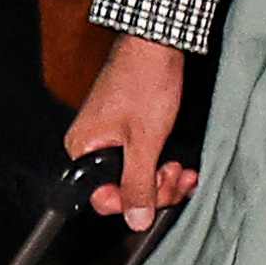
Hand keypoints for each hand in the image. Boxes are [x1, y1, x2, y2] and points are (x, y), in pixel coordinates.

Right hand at [65, 33, 198, 226]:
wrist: (157, 44)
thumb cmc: (144, 83)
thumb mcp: (145, 142)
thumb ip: (138, 185)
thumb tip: (134, 220)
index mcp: (84, 149)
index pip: (102, 197)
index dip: (133, 201)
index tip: (156, 196)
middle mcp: (92, 145)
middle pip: (122, 188)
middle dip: (155, 188)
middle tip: (174, 175)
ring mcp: (110, 137)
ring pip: (137, 175)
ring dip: (164, 178)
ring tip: (181, 168)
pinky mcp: (127, 129)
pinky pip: (143, 159)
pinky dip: (163, 164)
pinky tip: (179, 163)